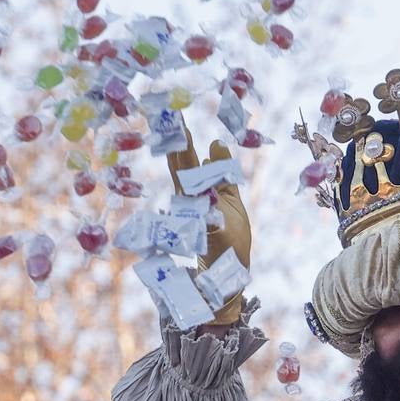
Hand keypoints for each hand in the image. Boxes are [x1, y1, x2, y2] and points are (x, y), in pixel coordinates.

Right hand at [167, 129, 251, 325]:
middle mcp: (192, 210)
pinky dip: (205, 214)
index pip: (188, 167)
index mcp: (200, 198)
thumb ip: (223, 177)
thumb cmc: (229, 245)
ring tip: (179, 146)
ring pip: (188, 196)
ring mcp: (196, 228)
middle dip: (178, 149)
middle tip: (169, 122)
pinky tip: (208, 197)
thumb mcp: (230, 205)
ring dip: (183, 172)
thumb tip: (216, 143)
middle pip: (183, 176)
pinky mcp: (206, 246)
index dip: (183, 144)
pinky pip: (205, 226)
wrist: (227, 283)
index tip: (175, 117)